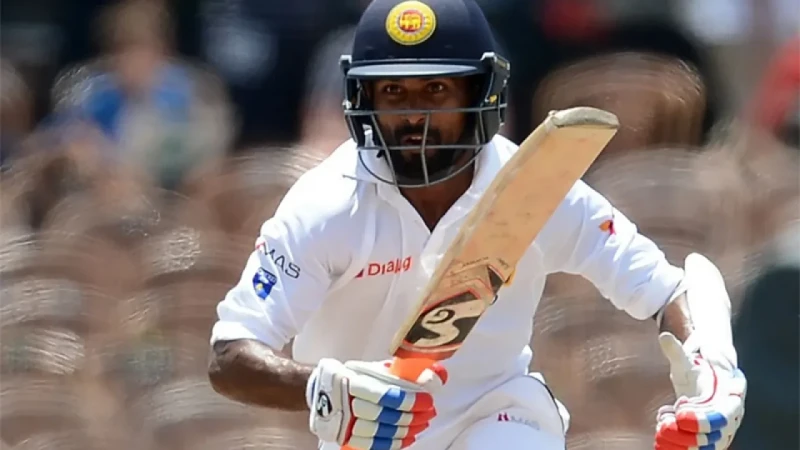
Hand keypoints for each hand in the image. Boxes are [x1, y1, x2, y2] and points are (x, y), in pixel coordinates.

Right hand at [306, 358, 446, 449]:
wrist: (323, 391)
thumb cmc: (356, 378)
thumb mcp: (377, 369)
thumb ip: (404, 372)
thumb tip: (437, 374)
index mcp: (353, 381)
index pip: (385, 395)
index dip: (409, 400)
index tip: (427, 400)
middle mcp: (346, 403)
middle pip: (385, 415)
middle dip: (412, 416)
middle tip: (429, 413)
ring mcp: (344, 422)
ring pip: (380, 432)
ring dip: (406, 430)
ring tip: (422, 424)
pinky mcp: (345, 436)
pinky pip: (372, 445)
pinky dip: (394, 443)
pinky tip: (408, 438)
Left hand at [656, 332, 746, 449]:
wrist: (707, 375)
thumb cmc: (697, 366)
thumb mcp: (686, 359)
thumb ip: (676, 351)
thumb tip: (664, 336)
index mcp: (732, 391)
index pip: (723, 411)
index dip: (703, 417)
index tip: (679, 414)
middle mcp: (733, 412)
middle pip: (718, 431)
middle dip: (692, 434)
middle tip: (665, 427)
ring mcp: (726, 426)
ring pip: (711, 443)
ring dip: (685, 442)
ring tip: (661, 430)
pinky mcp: (714, 436)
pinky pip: (703, 448)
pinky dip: (683, 446)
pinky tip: (662, 440)